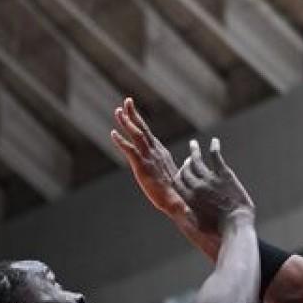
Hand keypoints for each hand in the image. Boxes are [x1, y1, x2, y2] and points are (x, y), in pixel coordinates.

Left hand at [111, 97, 193, 222]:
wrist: (177, 201)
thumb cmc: (178, 192)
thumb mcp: (177, 175)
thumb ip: (177, 167)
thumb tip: (190, 161)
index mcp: (162, 153)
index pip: (149, 135)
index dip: (140, 124)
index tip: (133, 114)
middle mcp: (156, 152)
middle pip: (143, 129)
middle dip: (134, 114)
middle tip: (127, 101)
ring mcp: (149, 158)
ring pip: (136, 134)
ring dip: (126, 122)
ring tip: (118, 111)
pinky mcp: (142, 166)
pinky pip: (129, 150)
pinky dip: (121, 141)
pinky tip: (113, 134)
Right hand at [177, 136, 254, 234]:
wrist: (235, 223)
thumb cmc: (219, 229)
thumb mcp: (199, 225)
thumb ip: (191, 217)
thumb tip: (185, 214)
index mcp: (189, 198)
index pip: (177, 181)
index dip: (178, 175)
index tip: (181, 171)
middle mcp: (196, 186)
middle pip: (186, 170)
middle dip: (186, 164)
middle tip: (189, 159)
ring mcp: (210, 179)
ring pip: (197, 160)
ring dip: (194, 151)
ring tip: (193, 144)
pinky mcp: (224, 174)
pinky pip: (216, 157)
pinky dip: (214, 147)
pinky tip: (214, 142)